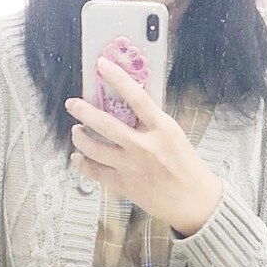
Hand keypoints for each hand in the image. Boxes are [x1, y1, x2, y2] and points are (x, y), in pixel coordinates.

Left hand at [64, 54, 222, 235]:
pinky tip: (78, 157)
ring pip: (95, 149)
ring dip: (80, 137)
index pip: (136, 97)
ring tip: (76, 131)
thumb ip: (151, 121)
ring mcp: (131, 167)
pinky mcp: (124, 185)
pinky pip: (96, 172)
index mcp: (161, 129)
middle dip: (84, 111)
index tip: (102, 65)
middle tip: (73, 104)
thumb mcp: (173, 135)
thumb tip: (129, 103)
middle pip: (106, 124)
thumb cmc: (186, 167)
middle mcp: (144, 147)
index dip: (117, 78)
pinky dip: (83, 163)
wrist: (193, 201)